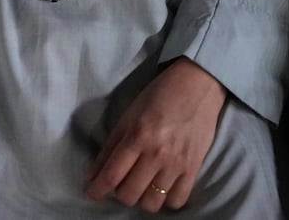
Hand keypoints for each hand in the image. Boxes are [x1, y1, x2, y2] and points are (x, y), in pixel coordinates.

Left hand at [85, 58, 226, 212]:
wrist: (198, 85)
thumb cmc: (159, 96)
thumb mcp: (128, 115)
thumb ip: (109, 147)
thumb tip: (91, 176)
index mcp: (137, 136)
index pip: (112, 175)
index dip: (97, 190)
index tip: (90, 194)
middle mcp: (157, 153)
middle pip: (129, 194)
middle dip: (120, 192)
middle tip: (123, 181)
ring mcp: (177, 163)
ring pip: (151, 203)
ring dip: (142, 198)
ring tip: (144, 185)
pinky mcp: (194, 168)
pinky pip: (177, 201)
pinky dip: (166, 200)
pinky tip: (162, 187)